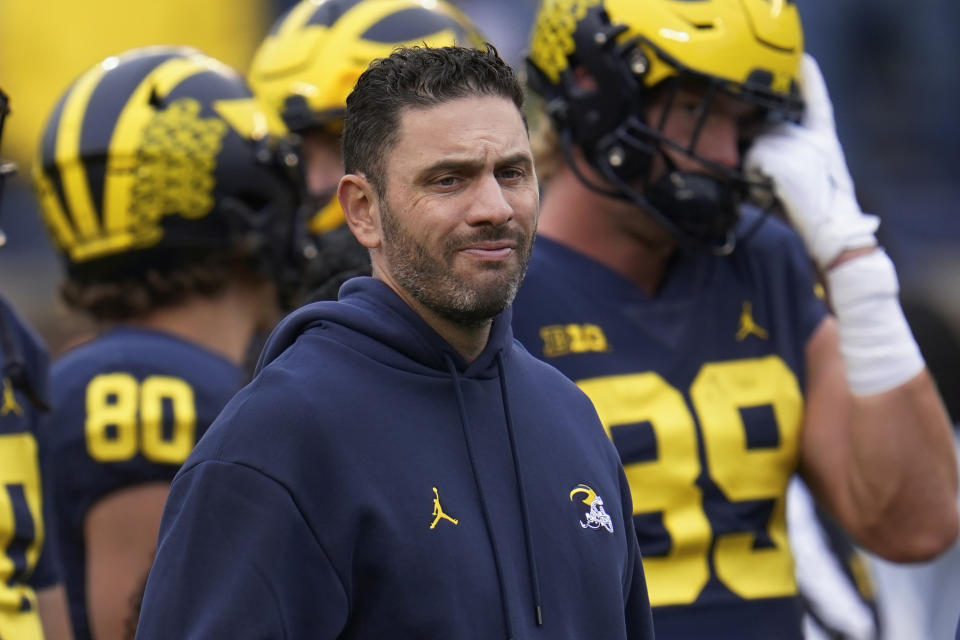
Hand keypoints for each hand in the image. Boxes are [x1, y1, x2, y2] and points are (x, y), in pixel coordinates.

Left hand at [744, 54, 877, 269]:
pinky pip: (749, 163)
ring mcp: (794, 143)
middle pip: (765, 130)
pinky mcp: (777, 156)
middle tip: (780, 186)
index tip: (805, 60)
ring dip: (754, 172)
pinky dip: (752, 182)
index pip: (816, 101)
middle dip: (759, 154)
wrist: (831, 229)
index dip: (810, 80)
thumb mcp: (804, 178)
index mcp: (823, 138)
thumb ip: (782, 157)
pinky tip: (774, 194)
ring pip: (753, 147)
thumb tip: (751, 152)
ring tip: (778, 193)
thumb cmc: (813, 212)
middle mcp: (811, 135)